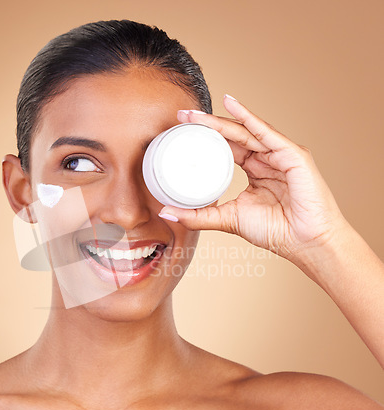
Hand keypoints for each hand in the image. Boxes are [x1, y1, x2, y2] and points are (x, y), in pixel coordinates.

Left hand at [159, 95, 347, 262]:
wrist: (305, 243)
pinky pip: (266, 133)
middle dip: (207, 125)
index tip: (181, 132)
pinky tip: (231, 104)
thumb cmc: (275, 231)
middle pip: (234, 136)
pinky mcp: (293, 155)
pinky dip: (248, 118)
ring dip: (219, 121)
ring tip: (195, 115)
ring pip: (246, 132)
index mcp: (255, 170)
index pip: (227, 148)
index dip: (205, 139)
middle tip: (182, 116)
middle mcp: (267, 158)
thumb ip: (198, 216)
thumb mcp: (227, 219)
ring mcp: (280, 154)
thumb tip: (166, 213)